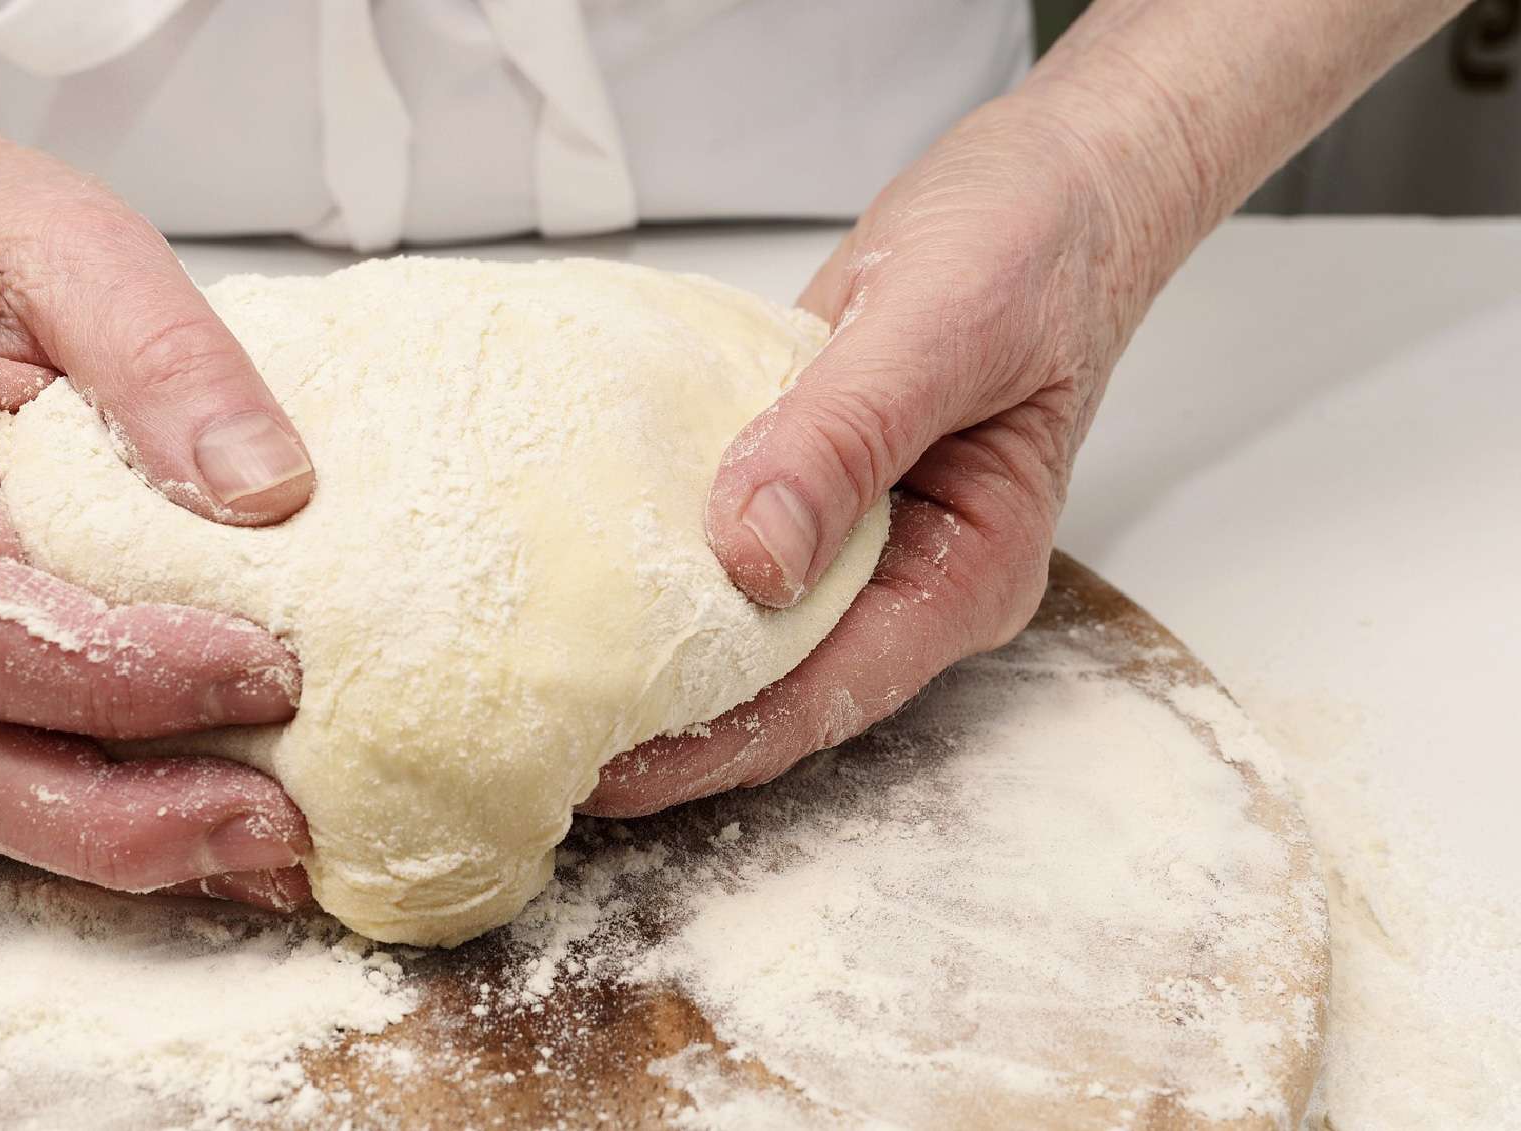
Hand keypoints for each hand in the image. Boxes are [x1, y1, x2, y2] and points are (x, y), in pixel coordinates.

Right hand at [0, 124, 316, 906]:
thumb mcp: (82, 246)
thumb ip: (167, 353)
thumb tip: (271, 493)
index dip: (110, 671)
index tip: (266, 666)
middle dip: (113, 815)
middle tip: (277, 821)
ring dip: (115, 843)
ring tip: (271, 846)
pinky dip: (108, 817)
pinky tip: (224, 823)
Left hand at [584, 99, 1156, 816]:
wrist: (1050, 174)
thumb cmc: (1031, 242)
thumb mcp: (938, 330)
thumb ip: (844, 441)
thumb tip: (752, 560)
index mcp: (963, 575)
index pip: (824, 695)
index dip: (712, 743)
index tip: (605, 767)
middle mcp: (905, 575)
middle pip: (774, 683)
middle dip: (664, 723)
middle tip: (535, 740)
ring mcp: (853, 532)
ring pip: (740, 618)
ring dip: (651, 646)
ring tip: (537, 674)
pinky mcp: (806, 479)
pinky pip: (723, 535)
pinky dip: (655, 553)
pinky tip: (575, 564)